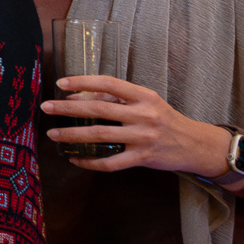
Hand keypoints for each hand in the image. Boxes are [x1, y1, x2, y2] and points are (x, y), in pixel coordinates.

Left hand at [41, 74, 234, 177]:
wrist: (196, 145)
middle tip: (47, 107)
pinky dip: (90, 162)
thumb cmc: (166, 120)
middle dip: (68, 108)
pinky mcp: (143, 158)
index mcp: (144, 96)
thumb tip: (81, 96)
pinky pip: (110, 162)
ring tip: (53, 135)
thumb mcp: (147, 102)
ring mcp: (143, 137)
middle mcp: (144, 114)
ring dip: (73, 135)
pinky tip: (75, 159)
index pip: (109, 83)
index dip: (84, 81)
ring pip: (100, 134)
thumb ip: (119, 99)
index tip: (61, 83)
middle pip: (99, 108)